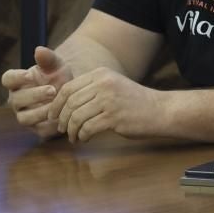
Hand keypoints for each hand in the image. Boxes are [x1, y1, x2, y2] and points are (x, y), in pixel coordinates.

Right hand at [0, 45, 73, 140]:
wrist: (71, 92)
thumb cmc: (58, 76)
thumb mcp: (56, 65)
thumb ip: (48, 58)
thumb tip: (39, 50)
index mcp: (17, 82)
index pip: (8, 79)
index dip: (16, 77)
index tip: (30, 74)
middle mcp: (17, 100)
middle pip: (16, 100)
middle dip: (34, 95)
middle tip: (52, 90)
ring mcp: (25, 115)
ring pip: (24, 118)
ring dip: (40, 111)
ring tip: (57, 103)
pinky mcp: (37, 128)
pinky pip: (39, 129)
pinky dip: (50, 124)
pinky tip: (61, 115)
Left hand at [48, 68, 164, 142]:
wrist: (160, 110)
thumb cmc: (135, 102)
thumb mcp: (112, 86)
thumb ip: (92, 89)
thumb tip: (64, 103)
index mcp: (101, 74)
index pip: (68, 88)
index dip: (56, 104)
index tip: (53, 116)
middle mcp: (104, 84)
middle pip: (70, 103)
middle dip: (61, 119)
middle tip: (61, 129)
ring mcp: (109, 100)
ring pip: (76, 117)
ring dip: (71, 130)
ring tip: (73, 137)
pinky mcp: (114, 117)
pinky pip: (88, 128)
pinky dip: (82, 136)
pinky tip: (85, 138)